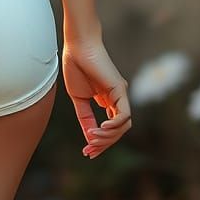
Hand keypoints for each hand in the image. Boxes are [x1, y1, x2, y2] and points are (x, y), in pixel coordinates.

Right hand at [61, 36, 130, 159]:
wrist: (77, 47)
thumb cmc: (76, 67)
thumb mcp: (79, 98)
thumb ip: (85, 117)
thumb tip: (90, 137)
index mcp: (108, 101)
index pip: (110, 128)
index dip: (100, 143)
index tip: (87, 152)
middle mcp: (117, 100)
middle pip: (117, 131)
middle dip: (103, 144)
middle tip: (89, 151)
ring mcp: (120, 95)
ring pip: (123, 126)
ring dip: (108, 137)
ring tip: (92, 138)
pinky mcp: (120, 90)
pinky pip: (124, 115)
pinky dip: (114, 126)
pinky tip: (100, 128)